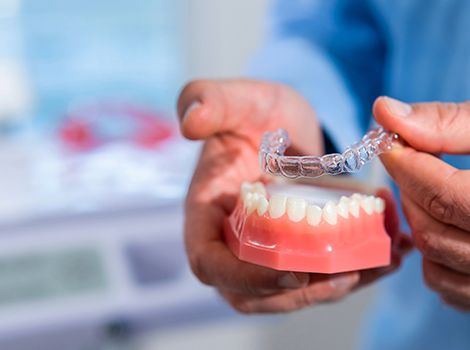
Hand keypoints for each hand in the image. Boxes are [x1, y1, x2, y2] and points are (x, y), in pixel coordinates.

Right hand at [178, 80, 409, 312]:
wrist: (282, 123)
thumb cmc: (253, 112)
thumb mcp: (235, 99)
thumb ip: (206, 101)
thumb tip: (190, 123)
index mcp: (206, 213)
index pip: (209, 263)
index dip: (246, 278)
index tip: (293, 273)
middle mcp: (230, 240)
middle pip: (252, 292)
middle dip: (299, 293)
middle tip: (346, 273)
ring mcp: (261, 250)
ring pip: (287, 292)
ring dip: (331, 288)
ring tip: (375, 265)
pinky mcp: (291, 250)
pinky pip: (314, 277)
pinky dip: (350, 274)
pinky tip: (387, 257)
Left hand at [374, 97, 469, 310]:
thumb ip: (447, 122)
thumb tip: (384, 111)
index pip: (443, 195)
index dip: (404, 165)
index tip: (387, 141)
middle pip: (433, 230)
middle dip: (410, 190)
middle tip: (412, 160)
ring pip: (435, 259)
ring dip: (419, 219)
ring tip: (432, 188)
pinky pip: (447, 285)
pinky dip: (434, 254)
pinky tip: (448, 223)